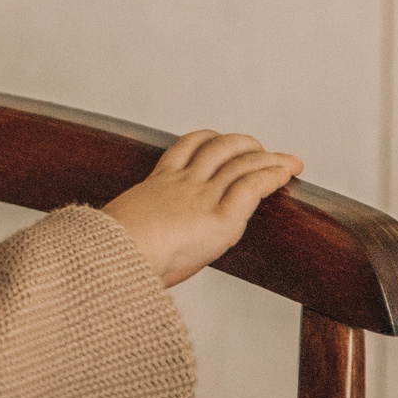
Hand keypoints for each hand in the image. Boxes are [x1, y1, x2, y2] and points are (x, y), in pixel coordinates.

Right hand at [105, 130, 304, 288]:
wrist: (113, 258)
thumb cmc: (111, 252)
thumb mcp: (121, 229)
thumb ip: (137, 227)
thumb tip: (135, 247)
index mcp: (156, 183)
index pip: (186, 147)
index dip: (210, 139)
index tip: (223, 140)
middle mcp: (182, 183)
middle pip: (219, 147)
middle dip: (245, 144)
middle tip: (261, 150)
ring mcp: (202, 196)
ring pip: (241, 161)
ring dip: (268, 157)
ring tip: (286, 161)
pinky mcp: (221, 217)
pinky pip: (252, 185)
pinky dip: (272, 175)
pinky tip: (285, 173)